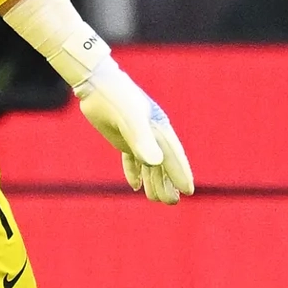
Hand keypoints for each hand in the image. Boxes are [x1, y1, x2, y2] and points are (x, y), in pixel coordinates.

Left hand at [73, 58, 193, 204]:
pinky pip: (131, 159)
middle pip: (163, 163)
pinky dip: (134, 171)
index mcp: (159, 129)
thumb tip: (156, 163)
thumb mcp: (130, 120)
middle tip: (172, 202)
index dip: (181, 174)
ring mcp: (137, 136)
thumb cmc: (117, 100)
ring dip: (153, 180)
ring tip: (156, 199)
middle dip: (168, 183)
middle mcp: (152, 134)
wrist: (97, 85)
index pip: (173, 157)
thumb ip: (142, 141)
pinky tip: (135, 186)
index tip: (189, 191)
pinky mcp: (122, 137)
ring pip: (149, 163)